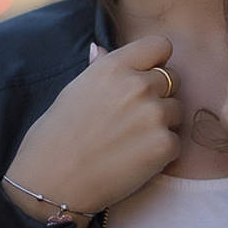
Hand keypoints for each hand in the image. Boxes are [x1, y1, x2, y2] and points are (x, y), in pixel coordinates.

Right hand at [4, 34, 183, 218]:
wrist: (51, 181)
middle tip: (132, 117)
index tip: (144, 77)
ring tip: (130, 141)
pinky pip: (175, 142)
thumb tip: (102, 49)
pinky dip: (161, 152)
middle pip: (173, 79)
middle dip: (159, 94)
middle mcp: (138, 85)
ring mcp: (154, 115)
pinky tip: (133, 160)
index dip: (155, 62)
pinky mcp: (164, 146)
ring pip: (177, 111)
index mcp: (114, 66)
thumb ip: (100, 69)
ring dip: (162, 124)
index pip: (160, 46)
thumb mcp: (74, 91)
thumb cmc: (55, 136)